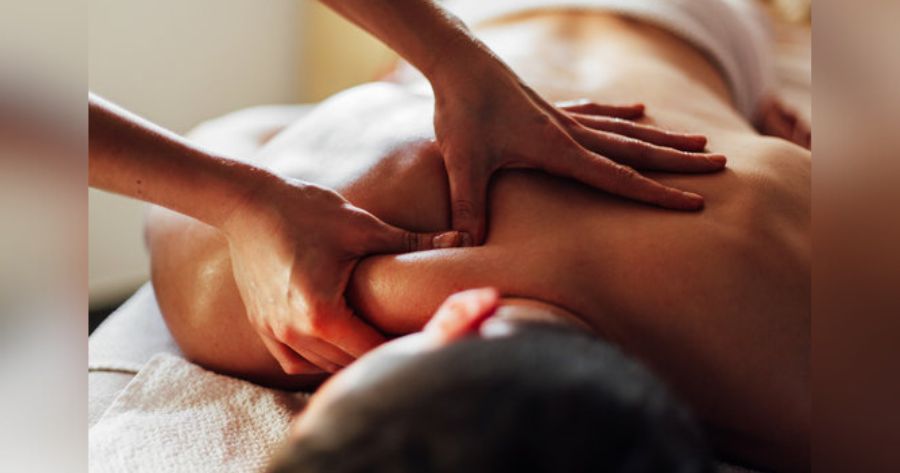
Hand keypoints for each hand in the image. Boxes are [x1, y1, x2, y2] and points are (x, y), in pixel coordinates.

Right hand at [222, 175, 464, 374]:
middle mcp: (294, 333)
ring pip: (323, 366)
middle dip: (381, 354)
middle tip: (411, 340)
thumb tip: (464, 238)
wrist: (246, 203)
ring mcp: (274, 332)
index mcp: (321, 314)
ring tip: (380, 342)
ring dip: (350, 358)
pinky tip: (339, 340)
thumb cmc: (304, 209)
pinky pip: (295, 361)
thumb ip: (414, 240)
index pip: (373, 350)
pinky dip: (319, 358)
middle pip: (349, 364)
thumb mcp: (362, 226)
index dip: (403, 346)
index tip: (426, 337)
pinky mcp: (262, 326)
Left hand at [432, 62, 726, 242]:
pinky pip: (595, 111)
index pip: (619, 177)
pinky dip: (620, 113)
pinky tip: (638, 109)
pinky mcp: (549, 107)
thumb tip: (468, 244)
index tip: (695, 202)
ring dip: (661, 138)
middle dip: (678, 162)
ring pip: (624, 129)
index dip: (658, 194)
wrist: (457, 61)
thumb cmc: (460, 112)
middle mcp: (570, 131)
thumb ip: (470, 205)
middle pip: (635, 150)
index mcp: (559, 148)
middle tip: (721, 165)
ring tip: (698, 142)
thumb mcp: (463, 163)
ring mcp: (563, 116)